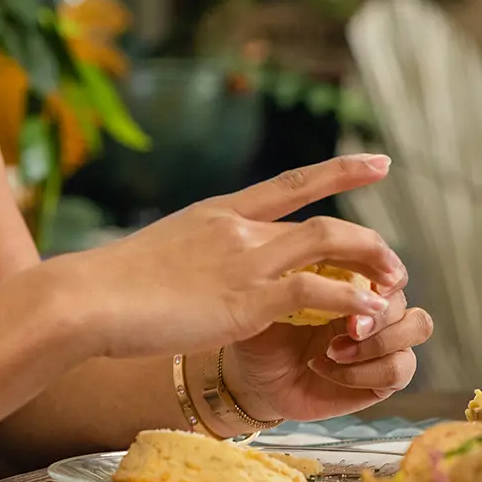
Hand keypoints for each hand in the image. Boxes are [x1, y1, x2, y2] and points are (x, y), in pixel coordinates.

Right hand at [49, 155, 407, 360]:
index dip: (339, 172)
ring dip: (371, 266)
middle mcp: (237, 229)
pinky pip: (319, 292)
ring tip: (393, 290)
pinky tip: (370, 317)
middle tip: (395, 267)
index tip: (380, 163)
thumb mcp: (161, 254)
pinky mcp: (247, 300)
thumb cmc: (110, 286)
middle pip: (324, 220)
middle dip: (368, 241)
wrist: (87, 297)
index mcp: (217, 213)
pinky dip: (352, 302)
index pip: (289, 184)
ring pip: (329, 243)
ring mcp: (243, 261)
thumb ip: (194, 257)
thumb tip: (198, 271)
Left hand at [222, 283, 433, 423]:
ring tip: (334, 349)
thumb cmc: (261, 330)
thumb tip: (322, 252)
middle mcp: (370, 308)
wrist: (253, 377)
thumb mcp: (270, 295)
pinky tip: (327, 369)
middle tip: (349, 325)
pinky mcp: (381, 378)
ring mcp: (380, 342)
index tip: (370, 276)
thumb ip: (299, 273)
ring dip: (378, 339)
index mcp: (349, 280)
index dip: (383, 264)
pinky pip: (398, 369)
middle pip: (402, 294)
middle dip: (379, 309)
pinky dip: (364, 371)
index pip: (383, 262)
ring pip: (416, 326)